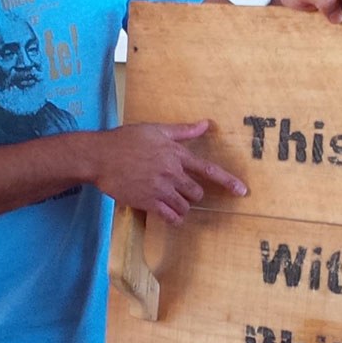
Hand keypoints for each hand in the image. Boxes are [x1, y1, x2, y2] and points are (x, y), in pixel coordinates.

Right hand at [92, 122, 246, 224]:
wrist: (99, 156)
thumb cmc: (126, 140)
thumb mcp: (156, 130)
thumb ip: (183, 130)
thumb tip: (206, 124)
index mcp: (176, 154)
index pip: (208, 169)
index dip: (227, 181)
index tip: (242, 191)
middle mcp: (171, 173)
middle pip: (197, 193)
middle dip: (193, 194)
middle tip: (180, 190)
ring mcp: (160, 189)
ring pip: (185, 206)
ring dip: (183, 206)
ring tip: (171, 200)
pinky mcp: (148, 202)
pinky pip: (170, 217)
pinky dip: (174, 219)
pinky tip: (171, 216)